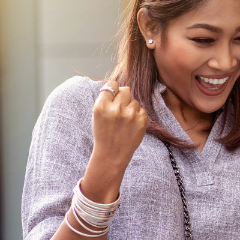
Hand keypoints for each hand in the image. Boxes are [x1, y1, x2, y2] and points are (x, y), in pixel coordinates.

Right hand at [83, 81, 147, 201]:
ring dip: (130, 108)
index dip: (113, 90)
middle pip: (125, 90)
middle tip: (119, 112)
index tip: (113, 97)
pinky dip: (138, 116)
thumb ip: (107, 99)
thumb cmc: (104, 133)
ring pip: (134, 101)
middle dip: (123, 98)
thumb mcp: (98, 114)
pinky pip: (141, 109)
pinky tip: (131, 126)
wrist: (112, 154)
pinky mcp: (142, 120)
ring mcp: (130, 114)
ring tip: (124, 122)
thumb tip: (123, 87)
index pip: (112, 84)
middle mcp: (115, 108)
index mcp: (101, 106)